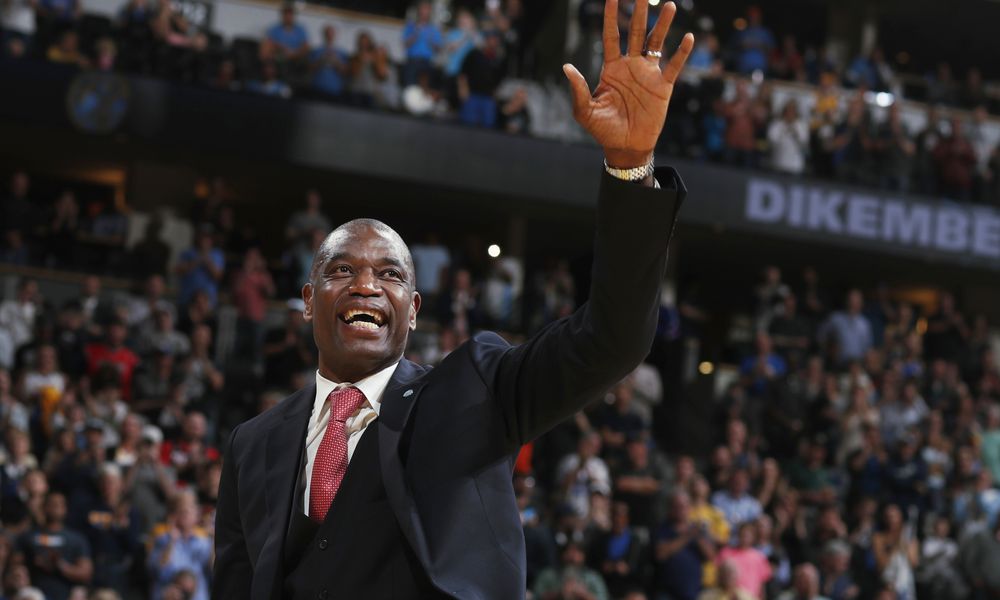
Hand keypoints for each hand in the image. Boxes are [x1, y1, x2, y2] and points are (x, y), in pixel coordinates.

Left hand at [563, 0, 692, 166]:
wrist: (625, 147)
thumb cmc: (603, 130)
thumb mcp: (585, 111)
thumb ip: (578, 89)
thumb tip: (566, 67)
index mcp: (611, 68)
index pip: (611, 36)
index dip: (611, 16)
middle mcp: (631, 66)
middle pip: (635, 33)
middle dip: (638, 12)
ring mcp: (648, 74)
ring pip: (656, 43)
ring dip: (663, 25)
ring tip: (669, 5)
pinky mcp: (664, 86)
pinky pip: (674, 66)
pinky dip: (681, 52)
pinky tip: (687, 36)